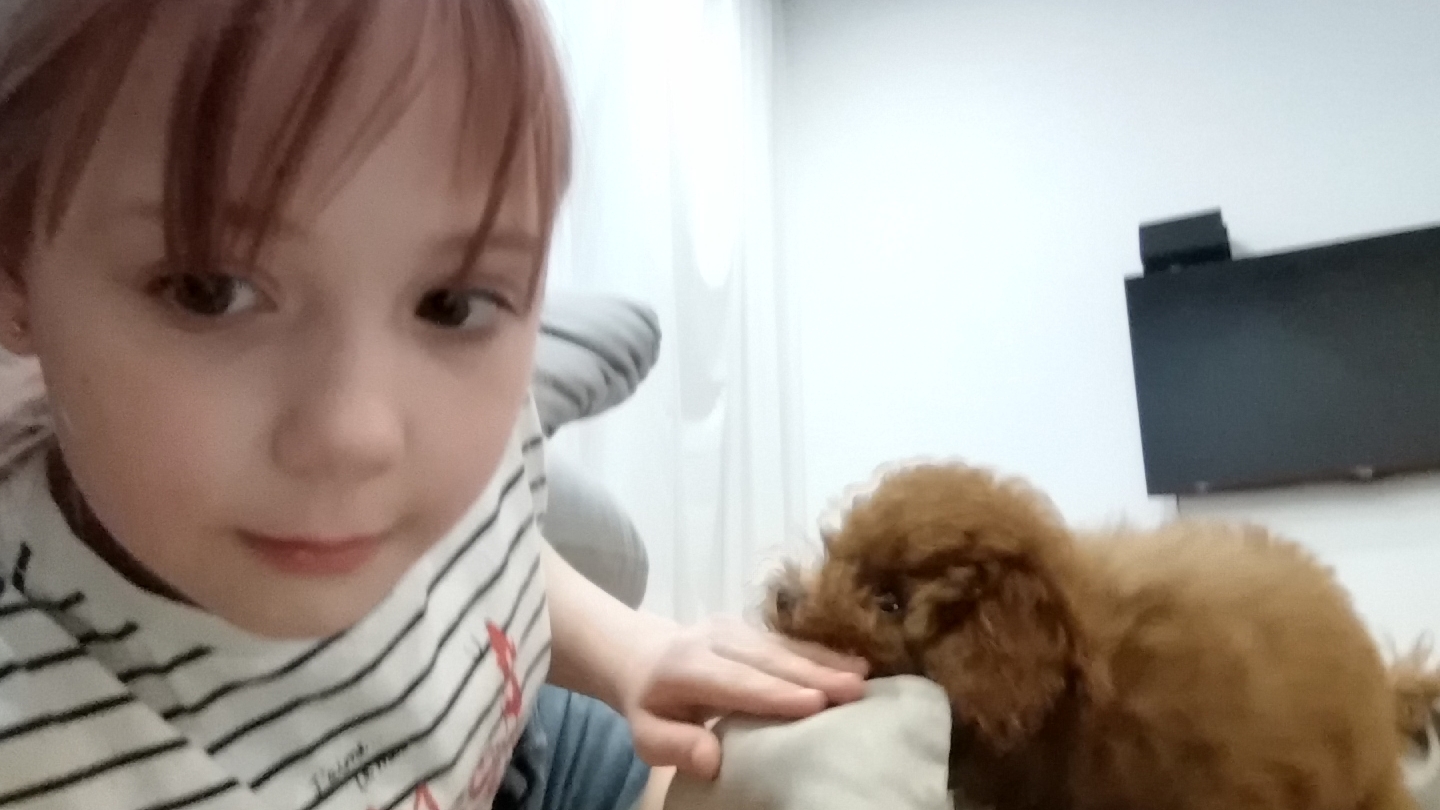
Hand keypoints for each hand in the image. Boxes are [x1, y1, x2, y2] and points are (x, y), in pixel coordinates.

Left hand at [619, 617, 868, 778]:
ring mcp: (736, 626)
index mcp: (686, 667)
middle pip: (768, 658)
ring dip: (825, 660)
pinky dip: (822, 652)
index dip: (776, 692)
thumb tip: (712, 759)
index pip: (735, 681)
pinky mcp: (752, 625)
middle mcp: (714, 638)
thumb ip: (676, 745)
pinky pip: (789, 640)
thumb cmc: (652, 704)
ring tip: (862, 677)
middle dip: (814, 673)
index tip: (814, 703)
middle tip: (855, 690)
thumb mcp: (647, 734)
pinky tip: (853, 661)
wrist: (642, 654)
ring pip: (784, 645)